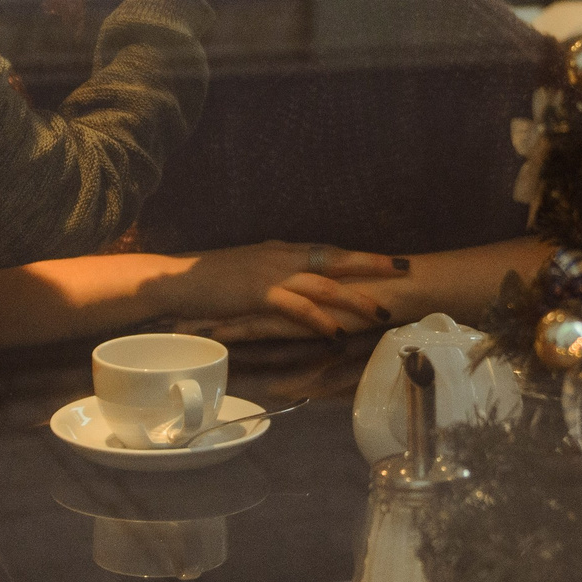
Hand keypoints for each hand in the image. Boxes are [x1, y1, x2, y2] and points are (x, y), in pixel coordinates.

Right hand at [156, 242, 405, 339]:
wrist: (177, 281)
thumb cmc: (211, 278)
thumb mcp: (250, 266)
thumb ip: (276, 270)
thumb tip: (300, 278)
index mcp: (282, 249)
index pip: (331, 250)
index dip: (362, 255)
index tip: (391, 259)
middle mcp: (283, 257)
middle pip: (337, 259)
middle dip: (373, 265)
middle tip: (405, 271)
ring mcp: (272, 275)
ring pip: (324, 285)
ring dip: (355, 298)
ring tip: (382, 311)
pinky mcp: (259, 296)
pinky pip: (297, 308)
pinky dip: (319, 320)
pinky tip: (337, 332)